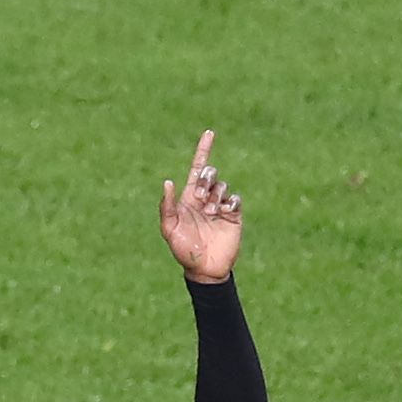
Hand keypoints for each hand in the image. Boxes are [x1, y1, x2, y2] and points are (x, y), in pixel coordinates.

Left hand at [159, 131, 242, 281]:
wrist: (204, 268)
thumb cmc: (183, 250)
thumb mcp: (169, 229)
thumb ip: (167, 206)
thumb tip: (168, 182)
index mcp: (189, 198)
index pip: (197, 169)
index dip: (203, 150)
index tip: (209, 133)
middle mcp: (205, 198)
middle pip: (210, 174)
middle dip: (206, 180)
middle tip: (201, 198)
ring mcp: (220, 206)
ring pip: (222, 186)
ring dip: (216, 196)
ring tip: (211, 213)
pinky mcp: (234, 215)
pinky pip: (235, 199)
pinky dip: (229, 203)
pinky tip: (223, 214)